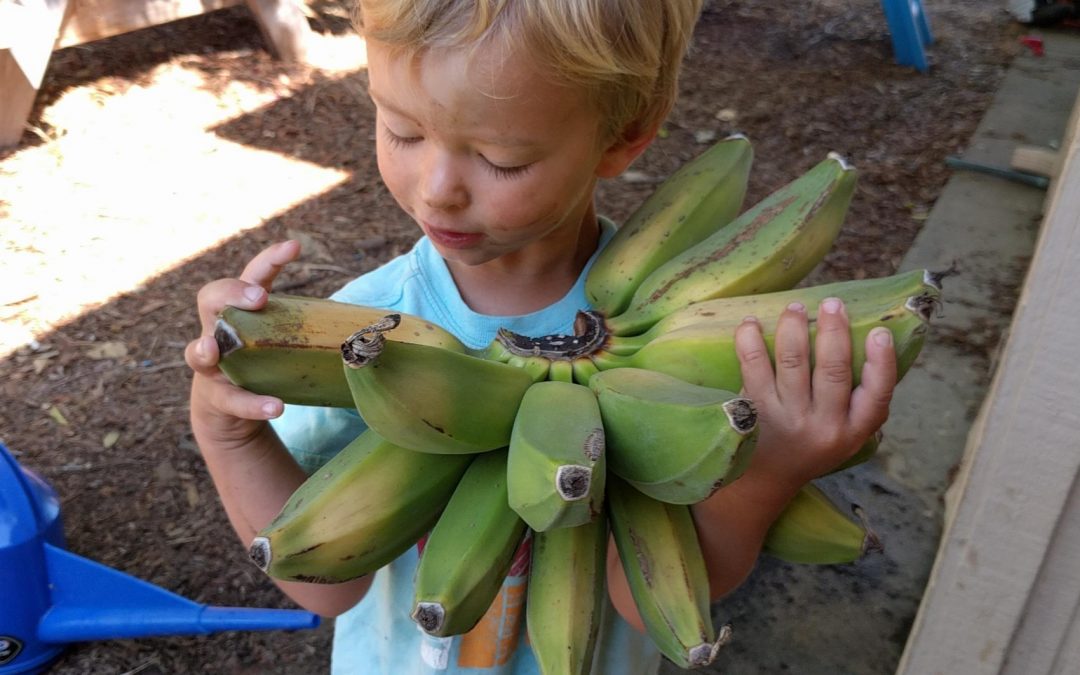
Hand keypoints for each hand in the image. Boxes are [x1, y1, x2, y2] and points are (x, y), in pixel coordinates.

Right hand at [185, 240, 301, 448]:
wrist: (230, 412)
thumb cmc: (263, 364)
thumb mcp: (283, 342)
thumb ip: (313, 333)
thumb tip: (377, 332)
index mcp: (241, 310)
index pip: (252, 275)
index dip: (270, 259)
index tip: (294, 248)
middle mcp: (217, 331)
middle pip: (209, 298)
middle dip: (230, 293)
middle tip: (257, 298)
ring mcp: (211, 365)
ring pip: (197, 352)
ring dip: (206, 349)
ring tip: (215, 349)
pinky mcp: (216, 399)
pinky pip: (231, 400)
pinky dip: (252, 404)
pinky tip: (275, 407)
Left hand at [733, 297, 896, 487]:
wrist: (765, 479)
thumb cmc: (811, 445)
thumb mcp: (845, 435)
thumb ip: (859, 402)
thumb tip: (876, 345)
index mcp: (853, 431)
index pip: (877, 397)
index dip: (882, 363)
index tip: (879, 333)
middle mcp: (822, 427)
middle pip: (833, 371)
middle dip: (834, 331)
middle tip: (832, 304)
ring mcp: (787, 420)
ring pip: (793, 363)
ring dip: (794, 328)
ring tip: (795, 307)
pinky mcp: (754, 412)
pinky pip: (753, 368)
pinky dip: (751, 341)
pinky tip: (751, 323)